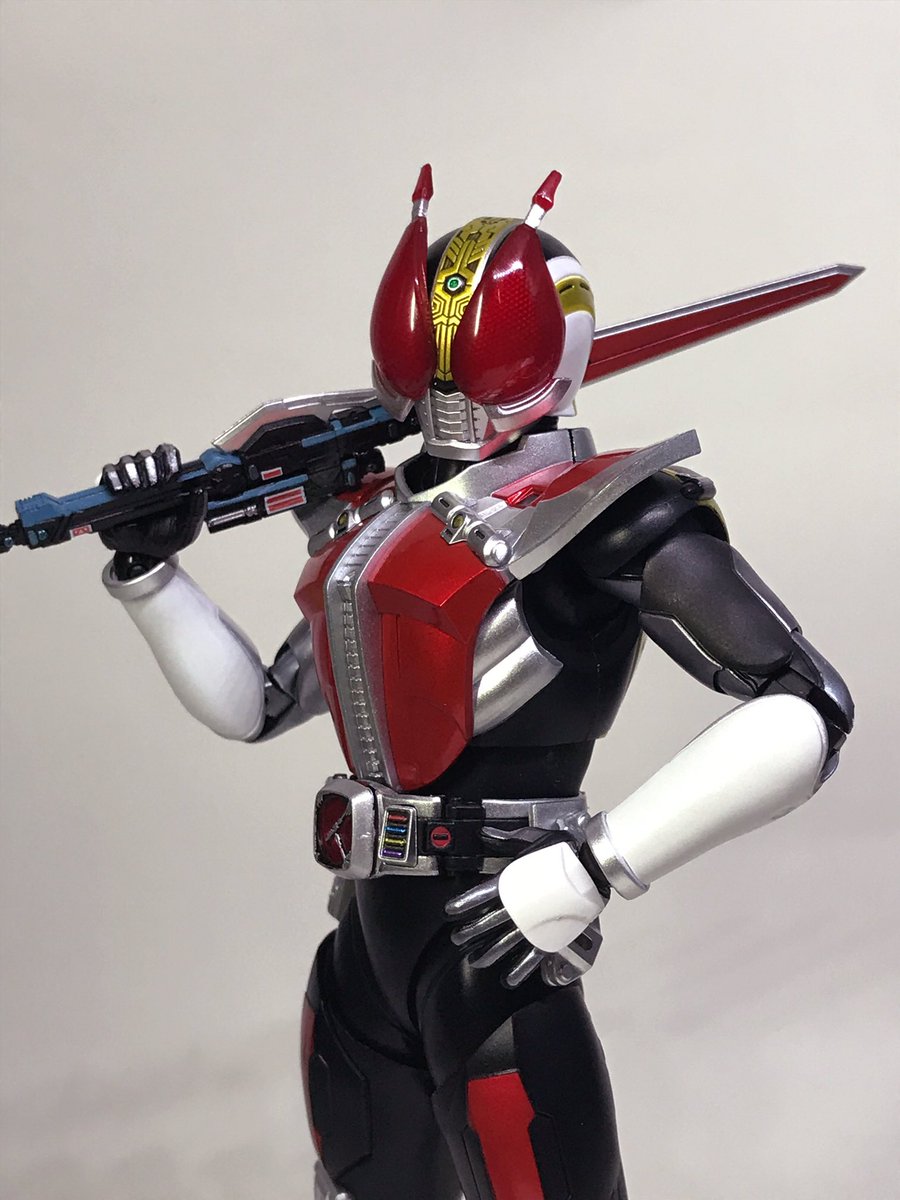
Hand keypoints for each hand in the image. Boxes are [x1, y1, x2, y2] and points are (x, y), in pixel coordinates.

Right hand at [100, 444, 205, 571]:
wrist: (146, 555)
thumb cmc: (166, 538)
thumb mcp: (189, 526)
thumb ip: (198, 508)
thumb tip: (200, 489)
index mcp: (169, 479)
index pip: (167, 454)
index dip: (169, 459)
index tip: (172, 472)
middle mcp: (148, 475)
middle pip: (146, 456)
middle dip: (151, 466)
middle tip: (154, 483)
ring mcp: (128, 481)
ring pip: (127, 461)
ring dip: (132, 472)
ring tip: (137, 487)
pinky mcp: (111, 490)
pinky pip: (107, 474)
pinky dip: (113, 477)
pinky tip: (121, 489)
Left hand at [445, 827, 607, 987]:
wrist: (592, 864)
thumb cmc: (562, 849)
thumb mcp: (529, 838)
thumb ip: (504, 839)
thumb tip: (484, 833)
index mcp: (511, 883)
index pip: (480, 897)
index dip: (464, 905)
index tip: (451, 912)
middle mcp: (519, 906)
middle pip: (487, 923)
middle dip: (470, 933)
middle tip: (457, 940)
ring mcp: (534, 923)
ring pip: (505, 943)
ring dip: (489, 953)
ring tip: (476, 961)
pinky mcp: (551, 935)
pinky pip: (532, 957)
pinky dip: (520, 970)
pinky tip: (509, 979)